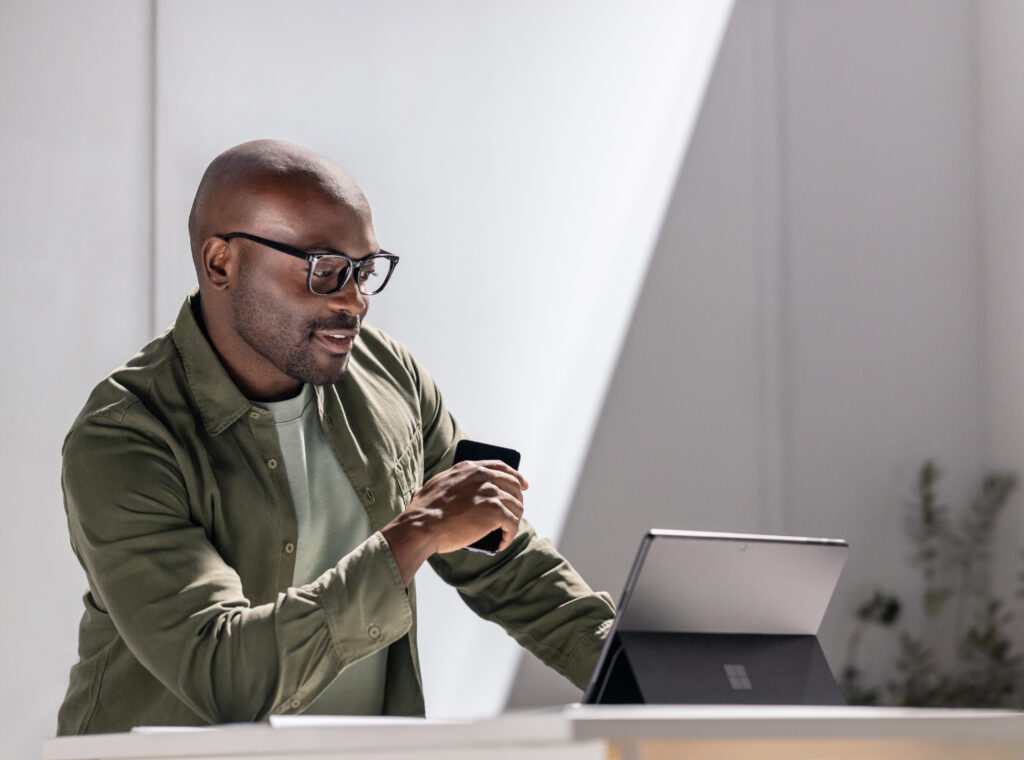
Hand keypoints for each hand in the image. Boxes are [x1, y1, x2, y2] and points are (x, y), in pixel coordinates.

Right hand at [381, 460, 528, 584]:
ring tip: (506, 532)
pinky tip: (501, 543)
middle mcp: (483, 476)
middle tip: (516, 512)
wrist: (422, 525)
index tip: (523, 485)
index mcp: (470, 468)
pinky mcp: (495, 511)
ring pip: (516, 506)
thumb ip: (449, 480)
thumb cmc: (423, 510)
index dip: (515, 476)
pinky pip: (512, 524)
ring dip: (513, 520)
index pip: (501, 467)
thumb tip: (449, 486)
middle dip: (518, 499)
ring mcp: (490, 493)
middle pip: (513, 485)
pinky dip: (509, 536)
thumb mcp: (436, 484)